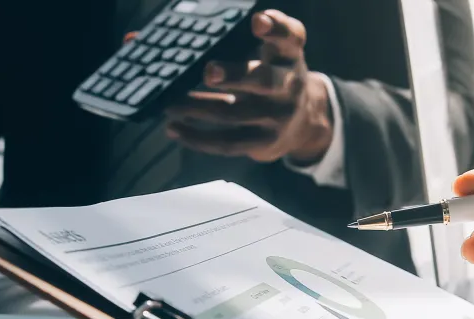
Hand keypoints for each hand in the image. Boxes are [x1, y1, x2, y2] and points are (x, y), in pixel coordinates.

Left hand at [163, 10, 333, 163]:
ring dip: (198, 109)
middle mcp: (288, 85)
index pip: (290, 37)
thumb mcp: (274, 54)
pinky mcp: (264, 142)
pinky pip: (227, 142)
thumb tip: (175, 39)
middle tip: (208, 72)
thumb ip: (252, 39)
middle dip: (235, 75)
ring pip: (234, 114)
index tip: (256, 20)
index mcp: (288, 56)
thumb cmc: (274, 76)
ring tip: (170, 105)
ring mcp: (277, 117)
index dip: (275, 28)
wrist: (303, 123)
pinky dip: (197, 138)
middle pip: (263, 80)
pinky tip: (174, 128)